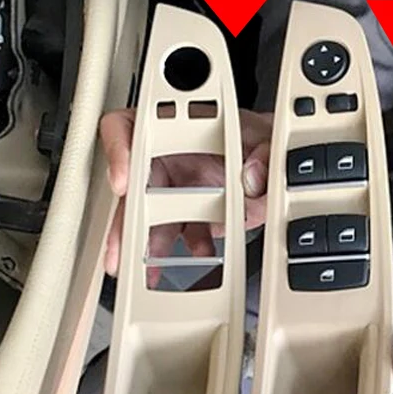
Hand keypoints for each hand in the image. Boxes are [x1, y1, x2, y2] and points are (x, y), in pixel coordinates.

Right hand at [101, 108, 272, 285]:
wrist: (273, 160)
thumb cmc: (256, 135)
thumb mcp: (266, 132)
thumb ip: (264, 150)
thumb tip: (252, 175)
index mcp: (175, 124)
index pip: (130, 127)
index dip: (119, 151)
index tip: (123, 182)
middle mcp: (169, 155)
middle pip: (131, 184)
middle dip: (123, 219)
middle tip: (121, 246)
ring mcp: (176, 187)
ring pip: (147, 217)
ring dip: (146, 244)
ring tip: (146, 269)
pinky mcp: (189, 214)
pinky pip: (179, 235)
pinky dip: (183, 252)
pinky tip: (193, 257)